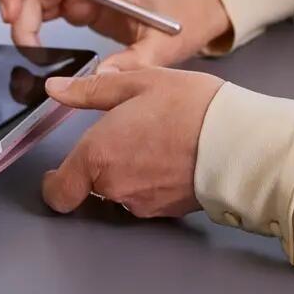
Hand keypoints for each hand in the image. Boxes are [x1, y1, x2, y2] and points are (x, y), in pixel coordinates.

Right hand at [0, 0, 232, 71]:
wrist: (199, 13)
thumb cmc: (187, 15)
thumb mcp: (166, 43)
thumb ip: (135, 61)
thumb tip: (101, 76)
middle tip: (12, 21)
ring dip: (21, 11)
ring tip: (28, 44)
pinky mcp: (79, 0)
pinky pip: (44, 4)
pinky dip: (32, 22)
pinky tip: (35, 44)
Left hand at [40, 67, 223, 217]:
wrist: (239, 141)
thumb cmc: (191, 107)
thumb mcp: (138, 82)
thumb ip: (90, 91)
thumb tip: (56, 90)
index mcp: (98, 155)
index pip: (58, 191)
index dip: (54, 184)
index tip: (57, 172)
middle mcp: (115, 186)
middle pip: (91, 187)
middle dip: (101, 164)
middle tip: (125, 134)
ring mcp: (142, 203)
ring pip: (120, 192)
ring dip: (128, 172)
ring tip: (155, 140)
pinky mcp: (167, 211)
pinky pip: (146, 197)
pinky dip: (151, 181)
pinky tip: (171, 156)